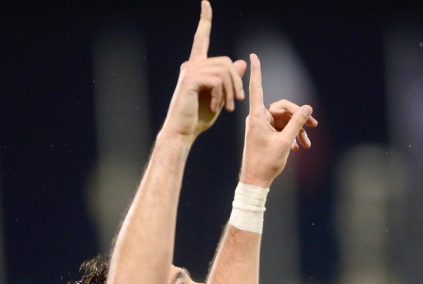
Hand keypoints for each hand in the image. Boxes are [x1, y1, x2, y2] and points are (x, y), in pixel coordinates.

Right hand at [161, 1, 246, 138]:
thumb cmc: (198, 118)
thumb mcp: (219, 96)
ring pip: (225, 72)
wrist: (182, 133)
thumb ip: (229, 80)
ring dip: (231, 92)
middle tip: (237, 102)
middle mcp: (191, 65)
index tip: (205, 4)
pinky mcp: (191, 79)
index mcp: (196, 67)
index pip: (201, 38)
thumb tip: (240, 61)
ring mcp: (190, 70)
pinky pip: (217, 80)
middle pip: (226, 62)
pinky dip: (221, 96)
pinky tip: (217, 108)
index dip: (205, 21)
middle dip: (236, 83)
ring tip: (227, 108)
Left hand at [239, 54, 316, 186]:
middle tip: (313, 127)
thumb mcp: (285, 142)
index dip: (257, 72)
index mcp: (257, 118)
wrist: (255, 182)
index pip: (258, 89)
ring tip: (308, 144)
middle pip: (282, 108)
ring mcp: (262, 126)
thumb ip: (297, 123)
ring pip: (284, 120)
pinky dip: (291, 136)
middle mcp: (258, 119)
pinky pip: (281, 128)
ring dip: (297, 130)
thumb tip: (307, 107)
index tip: (253, 56)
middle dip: (298, 117)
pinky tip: (300, 147)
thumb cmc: (266, 163)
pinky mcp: (265, 134)